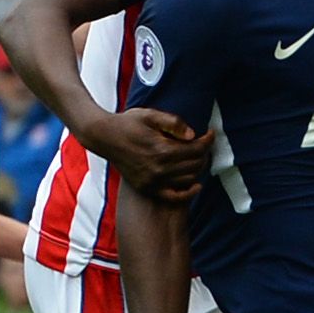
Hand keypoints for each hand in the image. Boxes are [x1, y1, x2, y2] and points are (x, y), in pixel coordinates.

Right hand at [88, 107, 209, 202]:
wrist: (103, 136)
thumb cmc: (127, 123)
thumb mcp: (150, 115)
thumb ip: (173, 123)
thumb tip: (192, 135)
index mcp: (161, 150)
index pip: (197, 149)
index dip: (208, 140)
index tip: (210, 133)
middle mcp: (158, 169)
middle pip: (196, 164)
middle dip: (203, 152)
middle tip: (202, 143)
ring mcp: (152, 181)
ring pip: (189, 179)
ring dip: (197, 168)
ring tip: (195, 156)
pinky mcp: (146, 187)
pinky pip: (173, 197)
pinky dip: (187, 193)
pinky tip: (195, 184)